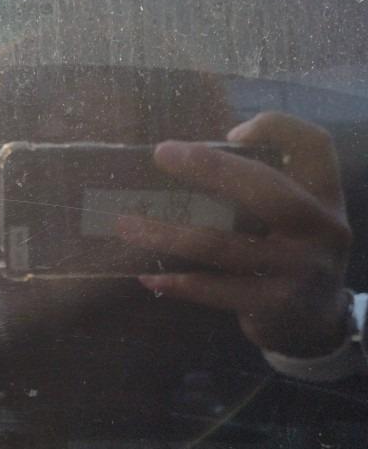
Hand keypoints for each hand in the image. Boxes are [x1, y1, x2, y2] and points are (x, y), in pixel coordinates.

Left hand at [118, 112, 351, 356]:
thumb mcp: (295, 213)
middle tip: (162, 153)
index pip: (312, 145)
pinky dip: (177, 281)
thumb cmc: (289, 251)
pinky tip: (147, 274)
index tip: (231, 131)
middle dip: (209, 167)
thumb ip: (263, 181)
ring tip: (126, 224)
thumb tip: (197, 156)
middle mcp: (320, 228)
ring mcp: (298, 270)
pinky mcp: (272, 305)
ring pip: (221, 245)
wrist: (316, 321)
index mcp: (323, 195)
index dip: (276, 127)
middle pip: (264, 188)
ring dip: (166, 234)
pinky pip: (213, 289)